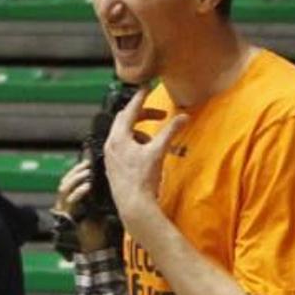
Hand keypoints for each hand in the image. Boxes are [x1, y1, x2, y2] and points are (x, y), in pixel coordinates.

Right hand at [53, 159, 108, 251]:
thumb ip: (98, 195)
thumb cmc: (99, 228)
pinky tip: (87, 186)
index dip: (77, 169)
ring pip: (64, 188)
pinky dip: (79, 192)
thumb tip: (107, 177)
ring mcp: (65, 210)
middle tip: (87, 165)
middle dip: (76, 171)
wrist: (96, 247)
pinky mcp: (68, 217)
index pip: (70, 179)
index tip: (87, 161)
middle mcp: (66, 203)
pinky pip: (71, 201)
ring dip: (76, 178)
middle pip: (65, 181)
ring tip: (87, 173)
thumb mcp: (100, 207)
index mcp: (72, 200)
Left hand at [103, 89, 188, 236]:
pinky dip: (135, 143)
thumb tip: (184, 117)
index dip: (139, 98)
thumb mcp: (158, 152)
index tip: (146, 89)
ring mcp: (110, 156)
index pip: (129, 111)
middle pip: (124, 120)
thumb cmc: (143, 179)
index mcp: (118, 137)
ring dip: (140, 131)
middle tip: (158, 114)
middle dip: (142, 115)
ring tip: (154, 139)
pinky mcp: (113, 166)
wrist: (133, 205)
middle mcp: (110, 144)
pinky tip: (146, 154)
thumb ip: (170, 132)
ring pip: (124, 134)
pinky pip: (123, 147)